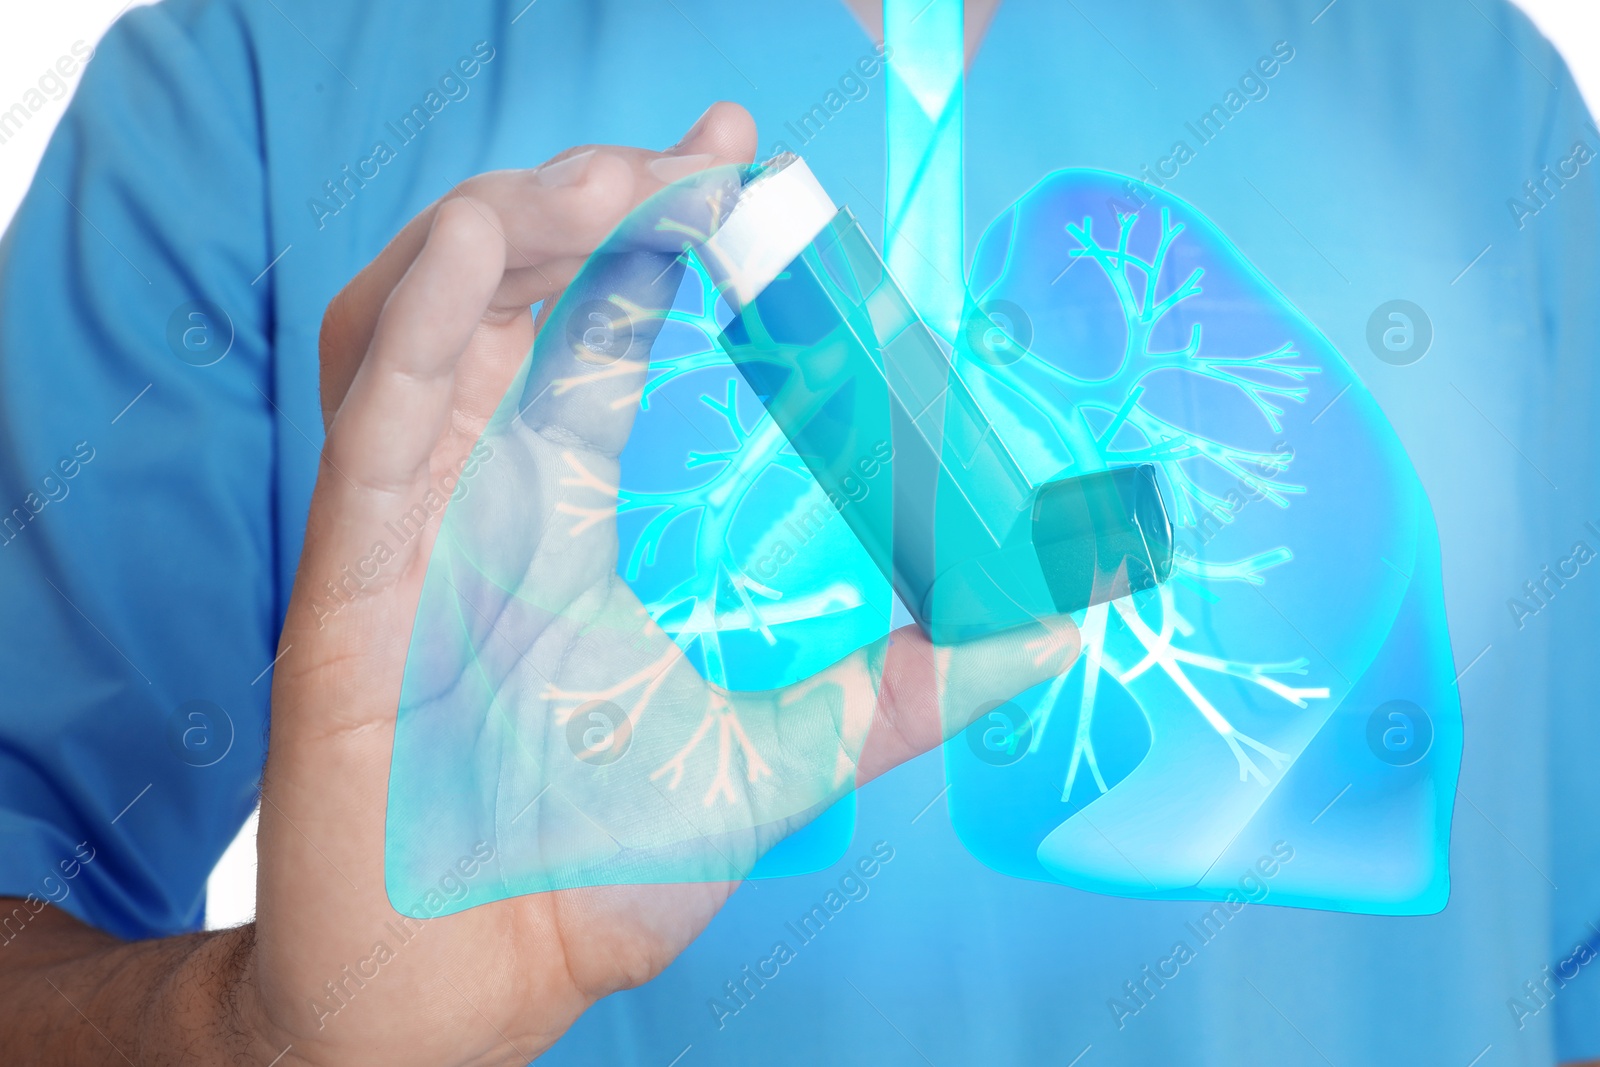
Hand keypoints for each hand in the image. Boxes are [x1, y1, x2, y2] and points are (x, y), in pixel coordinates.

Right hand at [247, 102, 1077, 1066]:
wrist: (483, 989)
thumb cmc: (599, 870)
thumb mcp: (791, 746)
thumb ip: (920, 680)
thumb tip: (1063, 618)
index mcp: (556, 507)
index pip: (594, 320)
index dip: (658, 228)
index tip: (744, 166)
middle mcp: (475, 490)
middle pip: (508, 287)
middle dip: (593, 197)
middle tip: (698, 156)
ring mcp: (405, 527)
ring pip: (417, 319)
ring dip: (502, 228)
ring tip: (610, 184)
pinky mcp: (346, 584)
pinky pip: (363, 426)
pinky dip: (407, 327)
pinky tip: (471, 256)